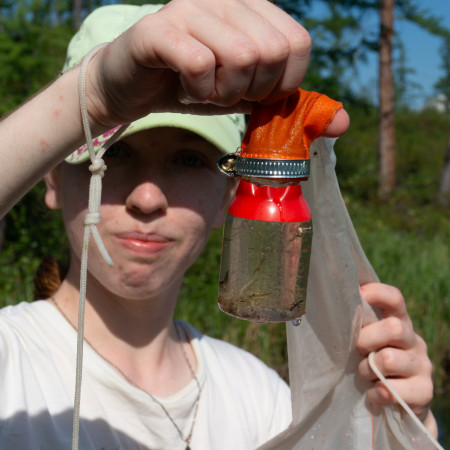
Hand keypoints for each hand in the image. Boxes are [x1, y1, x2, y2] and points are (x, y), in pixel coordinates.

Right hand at [84, 0, 310, 128]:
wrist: (135, 86)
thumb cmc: (195, 87)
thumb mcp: (250, 97)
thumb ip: (293, 106)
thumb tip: (342, 123)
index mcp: (253, 8)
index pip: (297, 43)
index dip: (280, 82)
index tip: (254, 93)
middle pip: (271, 53)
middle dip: (250, 90)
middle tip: (223, 91)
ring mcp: (191, 8)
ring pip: (239, 57)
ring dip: (222, 93)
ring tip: (202, 88)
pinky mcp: (159, 28)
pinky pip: (200, 63)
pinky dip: (196, 89)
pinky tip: (182, 86)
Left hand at [356, 283, 436, 435]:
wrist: (396, 401)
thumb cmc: (371, 362)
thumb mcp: (366, 341)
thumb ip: (357, 326)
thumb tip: (332, 306)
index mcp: (398, 322)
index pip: (395, 299)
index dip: (378, 293)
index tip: (359, 294)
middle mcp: (413, 340)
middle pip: (394, 327)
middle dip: (366, 339)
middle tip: (358, 350)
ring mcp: (422, 365)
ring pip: (389, 359)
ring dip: (367, 369)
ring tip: (365, 374)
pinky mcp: (424, 390)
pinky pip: (392, 390)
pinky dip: (376, 393)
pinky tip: (372, 393)